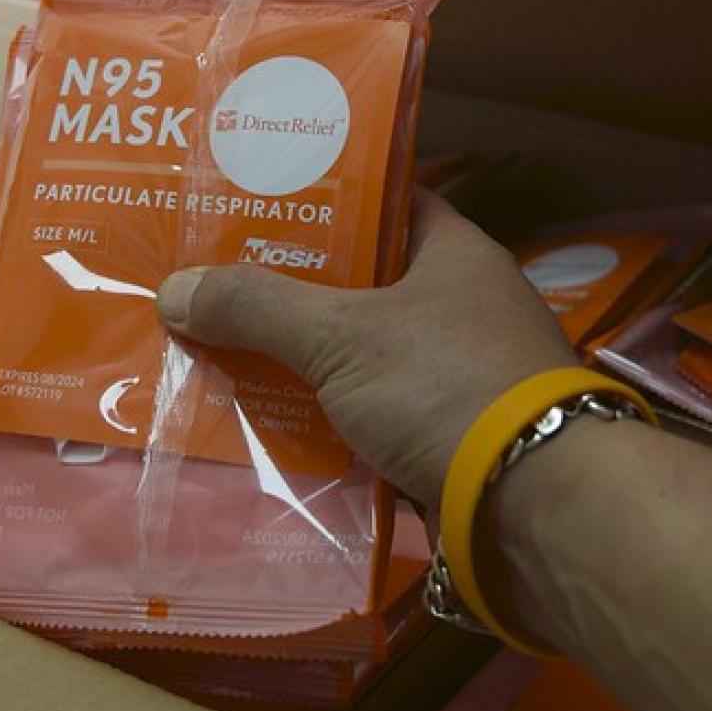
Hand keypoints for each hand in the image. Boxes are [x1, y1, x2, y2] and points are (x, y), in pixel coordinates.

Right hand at [156, 189, 576, 506]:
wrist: (537, 509)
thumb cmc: (446, 387)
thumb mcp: (342, 336)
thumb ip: (258, 307)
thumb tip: (174, 288)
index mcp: (453, 254)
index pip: (383, 203)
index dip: (321, 201)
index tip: (253, 206)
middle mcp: (462, 309)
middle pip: (362, 288)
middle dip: (291, 294)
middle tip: (216, 288)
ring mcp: (460, 379)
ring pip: (363, 360)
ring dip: (303, 367)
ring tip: (222, 358)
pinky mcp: (451, 443)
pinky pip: (372, 422)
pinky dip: (327, 427)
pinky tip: (268, 433)